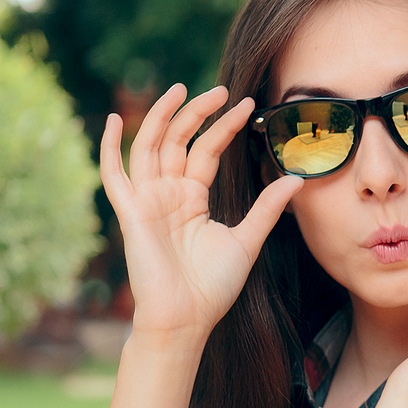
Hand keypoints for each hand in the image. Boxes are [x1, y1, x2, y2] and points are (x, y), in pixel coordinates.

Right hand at [99, 84, 301, 345]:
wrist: (187, 318)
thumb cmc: (213, 286)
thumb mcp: (247, 239)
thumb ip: (267, 207)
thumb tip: (296, 178)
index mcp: (192, 199)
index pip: (206, 151)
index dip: (223, 127)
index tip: (247, 104)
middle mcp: (168, 194)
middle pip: (178, 141)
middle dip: (197, 114)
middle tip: (220, 89)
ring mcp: (147, 200)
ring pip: (150, 147)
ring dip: (162, 117)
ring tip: (180, 89)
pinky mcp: (131, 212)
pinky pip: (114, 175)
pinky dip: (111, 148)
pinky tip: (117, 120)